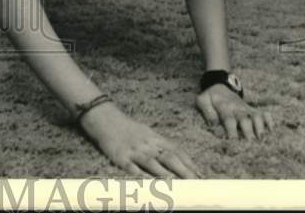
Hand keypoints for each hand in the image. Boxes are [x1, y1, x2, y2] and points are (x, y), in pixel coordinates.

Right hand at [79, 101, 199, 178]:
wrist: (104, 118)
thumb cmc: (128, 129)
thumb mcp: (147, 133)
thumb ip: (162, 145)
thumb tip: (180, 159)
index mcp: (155, 138)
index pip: (176, 150)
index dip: (189, 162)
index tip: (201, 174)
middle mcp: (147, 144)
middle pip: (168, 157)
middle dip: (183, 170)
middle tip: (195, 182)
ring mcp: (133, 151)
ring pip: (152, 163)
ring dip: (165, 174)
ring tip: (177, 185)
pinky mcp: (120, 157)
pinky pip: (132, 168)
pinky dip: (141, 176)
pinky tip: (149, 184)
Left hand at [196, 84, 272, 139]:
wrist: (219, 85)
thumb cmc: (210, 97)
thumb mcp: (202, 101)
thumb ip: (207, 113)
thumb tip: (214, 127)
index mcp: (224, 108)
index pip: (229, 120)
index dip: (232, 132)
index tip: (233, 143)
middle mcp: (237, 109)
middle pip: (245, 120)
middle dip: (248, 132)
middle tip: (250, 144)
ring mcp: (246, 109)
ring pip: (256, 116)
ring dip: (260, 127)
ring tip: (262, 138)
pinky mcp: (252, 110)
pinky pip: (263, 113)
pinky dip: (269, 120)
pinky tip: (272, 129)